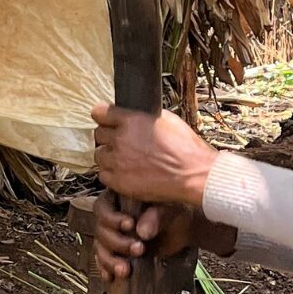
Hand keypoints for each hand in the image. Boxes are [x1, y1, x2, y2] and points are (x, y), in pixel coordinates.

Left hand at [91, 104, 218, 206]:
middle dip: (108, 137)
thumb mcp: (168, 119)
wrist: (193, 175)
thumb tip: (136, 116)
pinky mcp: (118, 181)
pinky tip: (125, 173)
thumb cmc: (186, 148)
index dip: (104, 116)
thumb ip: (144, 117)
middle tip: (122, 143)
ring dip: (109, 156)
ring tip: (125, 160)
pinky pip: (104, 174)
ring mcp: (117, 161)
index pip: (99, 112)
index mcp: (131, 120)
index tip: (107, 120)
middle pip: (98, 134)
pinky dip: (112, 174)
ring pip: (99, 155)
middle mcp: (120, 139)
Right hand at [94, 194, 194, 281]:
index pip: (102, 207)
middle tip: (138, 249)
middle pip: (100, 231)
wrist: (183, 231)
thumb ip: (156, 216)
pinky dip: (107, 269)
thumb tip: (142, 232)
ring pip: (100, 248)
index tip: (129, 225)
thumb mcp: (169, 211)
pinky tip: (111, 277)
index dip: (111, 218)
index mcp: (117, 199)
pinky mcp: (115, 254)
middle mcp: (110, 217)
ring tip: (126, 270)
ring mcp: (111, 237)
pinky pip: (104, 262)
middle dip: (117, 243)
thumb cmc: (175, 213)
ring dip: (111, 260)